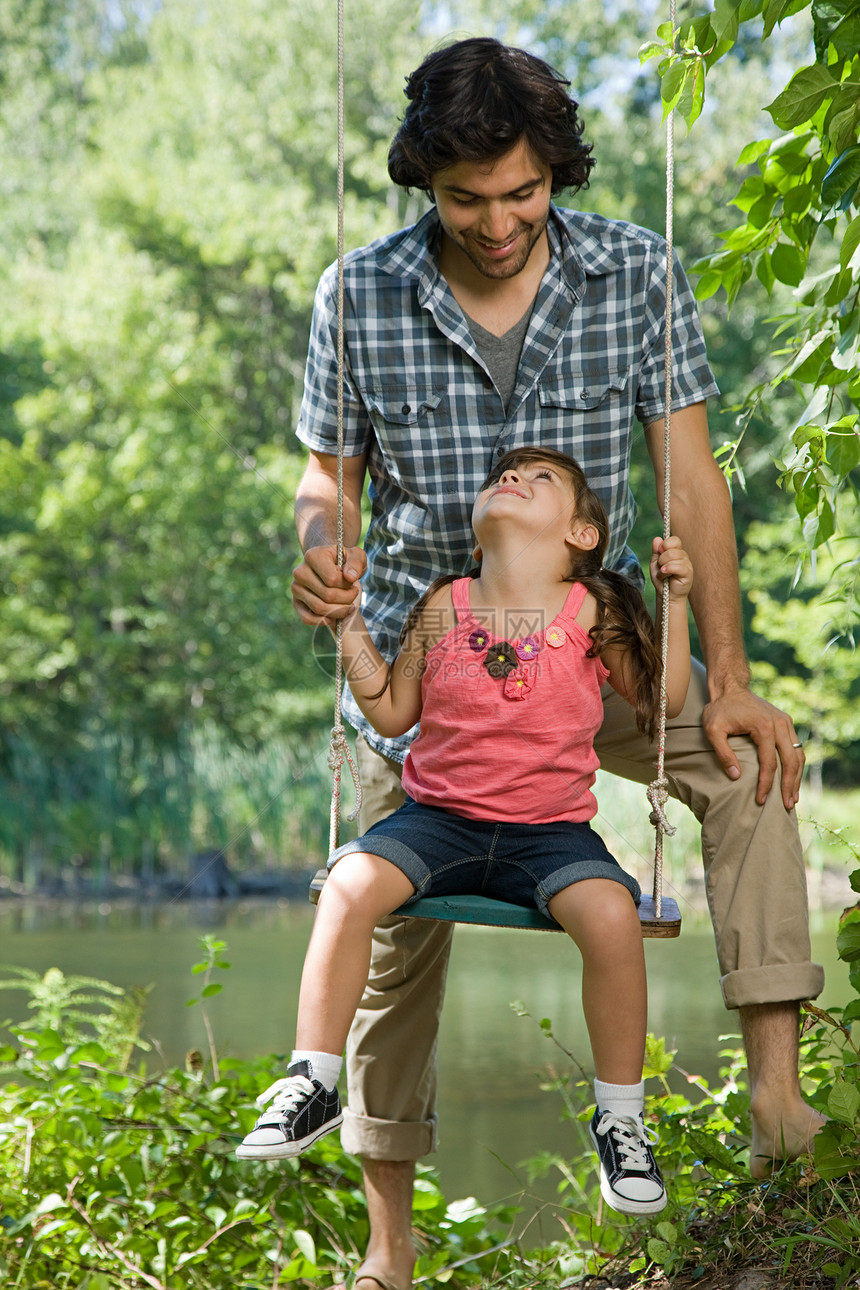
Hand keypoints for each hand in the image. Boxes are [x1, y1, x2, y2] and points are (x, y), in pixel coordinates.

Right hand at [291, 544, 366, 624]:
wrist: (332, 567)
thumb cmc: (346, 562)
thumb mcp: (357, 556)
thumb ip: (356, 563)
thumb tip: (350, 577)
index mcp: (312, 556)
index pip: (332, 579)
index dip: (348, 585)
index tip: (353, 582)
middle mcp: (300, 571)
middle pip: (327, 595)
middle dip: (347, 599)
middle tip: (353, 595)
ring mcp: (296, 588)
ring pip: (320, 608)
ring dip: (339, 611)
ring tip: (348, 605)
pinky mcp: (296, 602)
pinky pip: (307, 618)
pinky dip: (323, 621)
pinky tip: (335, 617)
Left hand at [649, 535, 692, 600]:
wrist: (666, 595)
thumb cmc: (662, 579)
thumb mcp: (655, 564)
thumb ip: (656, 551)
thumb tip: (657, 538)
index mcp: (676, 552)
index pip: (675, 540)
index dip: (665, 544)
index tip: (659, 552)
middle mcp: (683, 556)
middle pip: (672, 549)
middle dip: (661, 559)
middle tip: (660, 567)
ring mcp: (687, 564)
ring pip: (674, 556)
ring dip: (663, 566)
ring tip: (662, 573)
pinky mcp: (688, 573)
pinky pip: (678, 566)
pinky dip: (668, 570)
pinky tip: (664, 575)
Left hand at [702, 687, 803, 809]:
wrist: (731, 687)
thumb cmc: (719, 709)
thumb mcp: (713, 730)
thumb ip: (723, 753)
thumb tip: (736, 777)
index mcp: (764, 727)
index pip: (769, 763)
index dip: (766, 784)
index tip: (761, 800)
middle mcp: (780, 724)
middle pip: (791, 761)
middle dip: (789, 786)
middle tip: (786, 806)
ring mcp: (786, 722)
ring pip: (798, 755)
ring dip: (797, 777)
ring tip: (793, 798)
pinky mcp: (786, 723)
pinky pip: (796, 747)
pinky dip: (796, 765)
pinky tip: (793, 779)